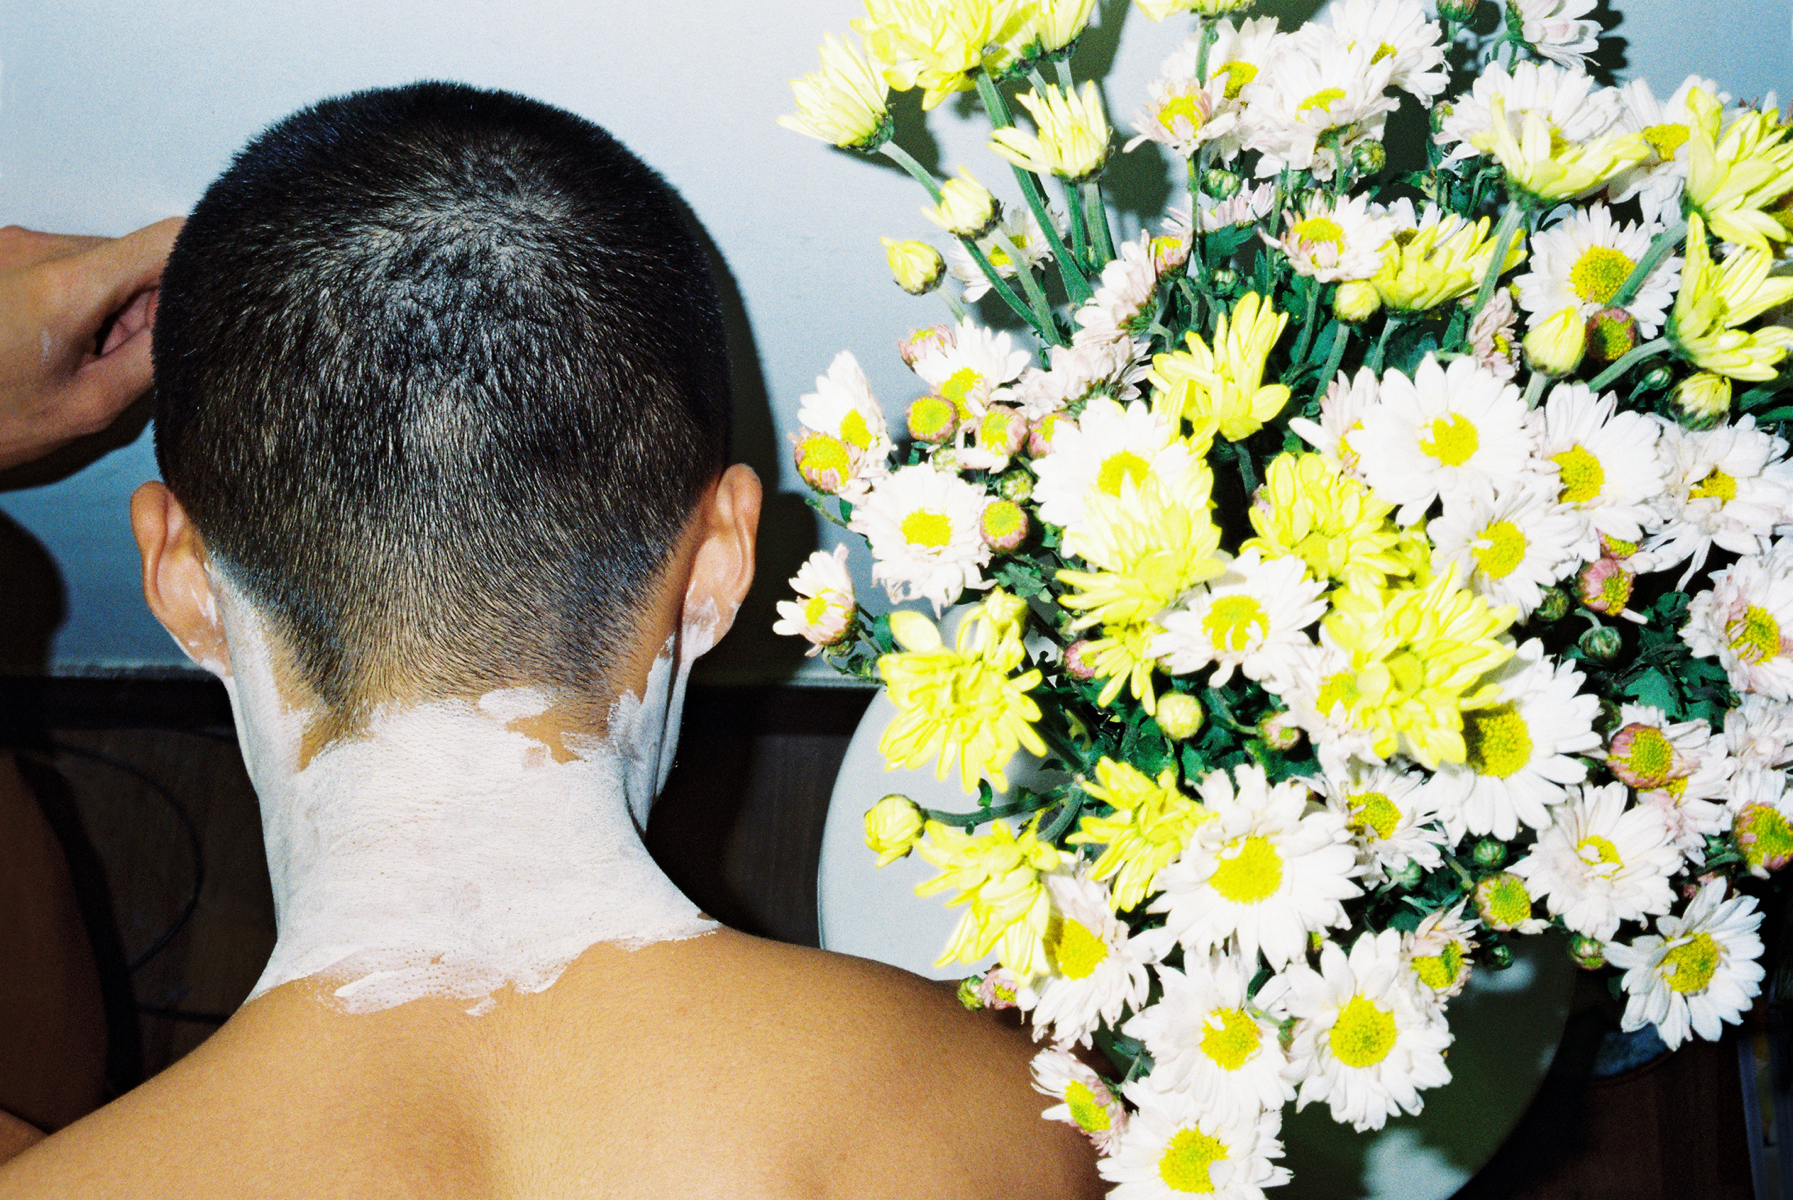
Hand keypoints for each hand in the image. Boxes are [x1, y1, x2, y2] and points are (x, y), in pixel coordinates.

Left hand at [0, 217, 182, 471]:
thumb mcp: (89, 405)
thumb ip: (151, 357)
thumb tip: (189, 323)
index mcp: (67, 285)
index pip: (167, 239)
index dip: (199, 267)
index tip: (203, 303)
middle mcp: (35, 249)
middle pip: (131, 256)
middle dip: (140, 305)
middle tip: (110, 358)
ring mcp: (8, 245)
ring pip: (96, 262)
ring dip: (103, 304)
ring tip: (67, 354)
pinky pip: (59, 265)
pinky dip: (69, 300)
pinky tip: (41, 340)